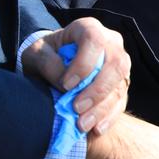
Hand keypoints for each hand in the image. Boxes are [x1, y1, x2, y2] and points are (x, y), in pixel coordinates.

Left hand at [21, 17, 130, 136]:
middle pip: (115, 64)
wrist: (55, 66)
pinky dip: (109, 117)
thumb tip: (65, 83)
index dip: (84, 63)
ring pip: (120, 85)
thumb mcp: (36, 54)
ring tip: (82, 125)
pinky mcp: (121, 86)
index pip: (95, 40)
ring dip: (102, 108)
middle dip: (97, 90)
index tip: (66, 84)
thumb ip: (47, 63)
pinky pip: (122, 102)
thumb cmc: (45, 55)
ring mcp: (120, 66)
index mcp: (89, 29)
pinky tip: (96, 130)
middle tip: (76, 108)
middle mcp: (111, 44)